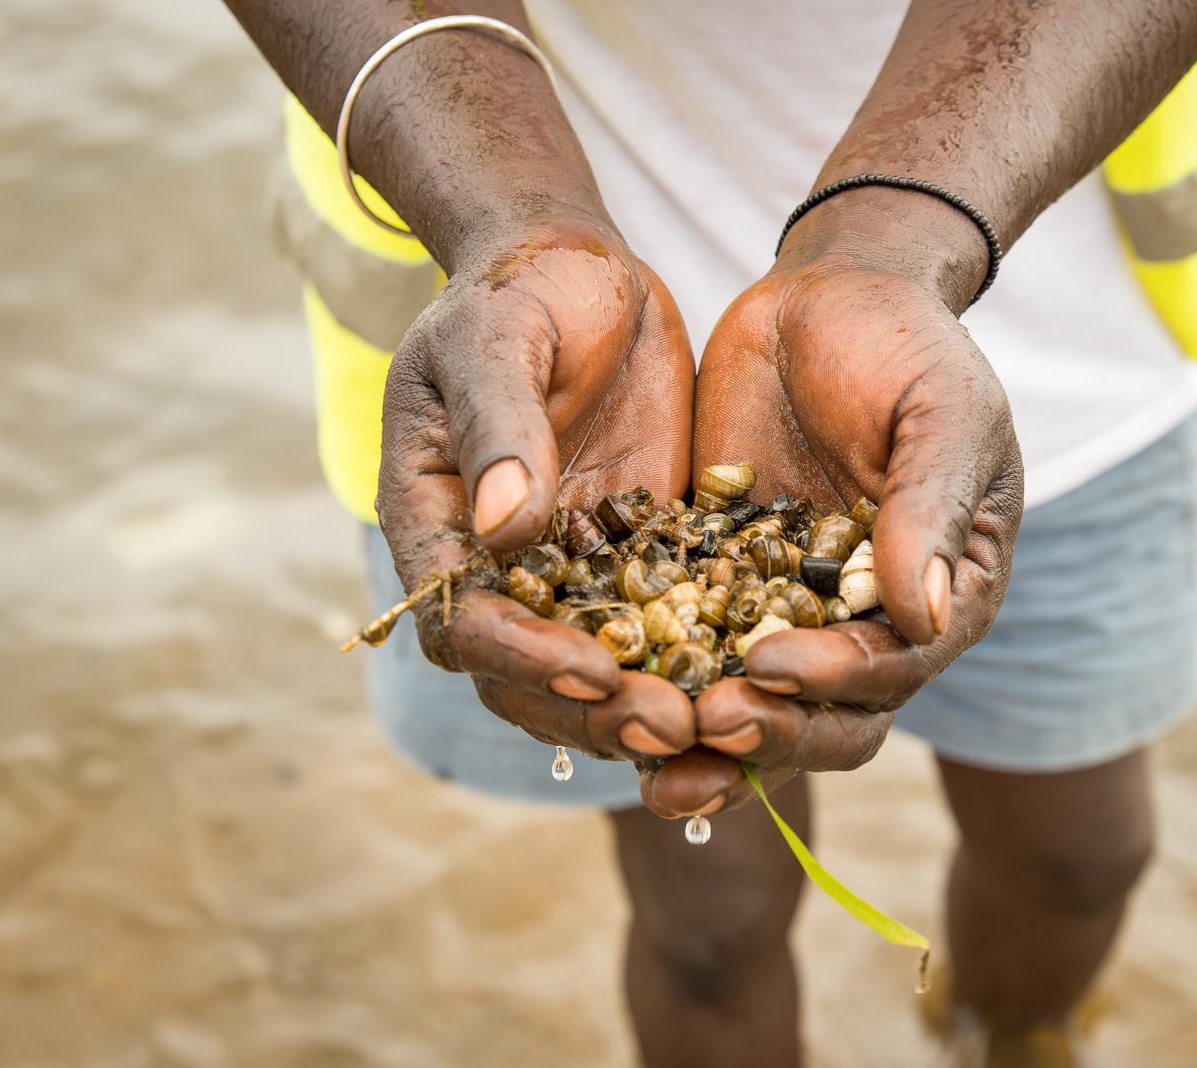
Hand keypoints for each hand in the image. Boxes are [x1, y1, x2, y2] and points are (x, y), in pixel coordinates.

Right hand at [378, 218, 700, 767]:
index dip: (522, 655)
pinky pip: (662, 621)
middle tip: (672, 726)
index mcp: (438, 520)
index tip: (592, 668)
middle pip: (527, 673)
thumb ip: (500, 426)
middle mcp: (496, 565)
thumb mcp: (497, 339)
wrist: (580, 266)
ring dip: (646, 703)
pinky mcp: (637, 555)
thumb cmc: (517, 289)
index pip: (465, 618)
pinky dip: (699, 656)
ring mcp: (568, 567)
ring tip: (715, 725)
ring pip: (595, 667)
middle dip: (593, 708)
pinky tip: (758, 679)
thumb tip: (506, 530)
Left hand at [639, 255, 1023, 817]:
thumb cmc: (907, 347)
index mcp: (942, 598)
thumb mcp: (941, 411)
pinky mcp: (718, 585)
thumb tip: (926, 617)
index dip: (837, 682)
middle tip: (704, 722)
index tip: (769, 664)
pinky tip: (597, 688)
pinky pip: (686, 645)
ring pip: (755, 705)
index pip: (896, 670)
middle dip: (770, 733)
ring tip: (644, 750)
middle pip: (827, 719)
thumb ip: (932, 508)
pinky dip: (652, 676)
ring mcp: (789, 612)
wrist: (824, 297)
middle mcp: (868, 627)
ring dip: (706, 741)